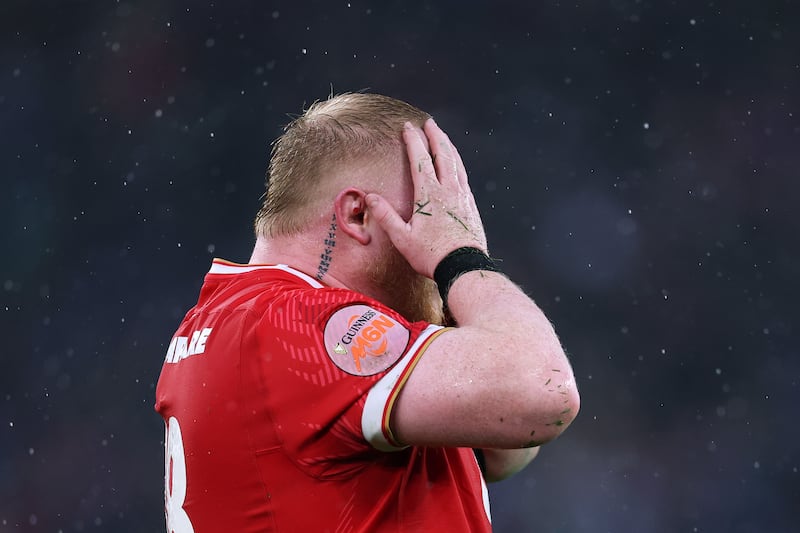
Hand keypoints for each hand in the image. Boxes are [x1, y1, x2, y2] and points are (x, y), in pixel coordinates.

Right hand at [366, 119, 487, 278]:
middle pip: (443, 154)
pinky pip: (464, 176)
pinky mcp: (471, 205)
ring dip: (448, 146)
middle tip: (429, 122)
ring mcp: (462, 196)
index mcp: (429, 194)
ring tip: (443, 136)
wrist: (464, 267)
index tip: (408, 127)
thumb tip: (370, 197)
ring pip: (456, 162)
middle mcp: (448, 190)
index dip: (413, 140)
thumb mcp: (402, 238)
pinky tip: (456, 164)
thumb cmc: (431, 255)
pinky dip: (458, 163)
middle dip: (435, 135)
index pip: (420, 159)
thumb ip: (386, 215)